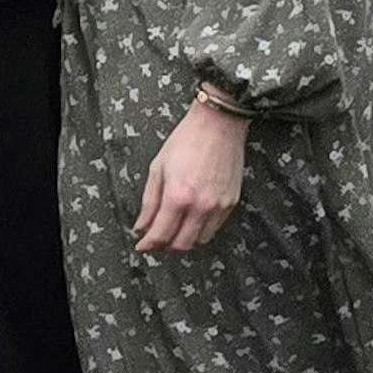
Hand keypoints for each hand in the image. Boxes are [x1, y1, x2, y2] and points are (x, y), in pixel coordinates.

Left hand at [133, 99, 247, 253]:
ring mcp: (219, 207)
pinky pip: (215, 228)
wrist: (218, 125)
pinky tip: (191, 218)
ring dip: (184, 240)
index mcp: (178, 196)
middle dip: (165, 247)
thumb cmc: (185, 141)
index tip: (141, 246)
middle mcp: (201, 206)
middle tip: (155, 239)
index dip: (148, 244)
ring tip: (173, 228)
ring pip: (200, 240)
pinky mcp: (232, 203)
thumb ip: (149, 201)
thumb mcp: (158, 168)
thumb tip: (141, 226)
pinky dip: (201, 230)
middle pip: (182, 245)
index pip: (161, 234)